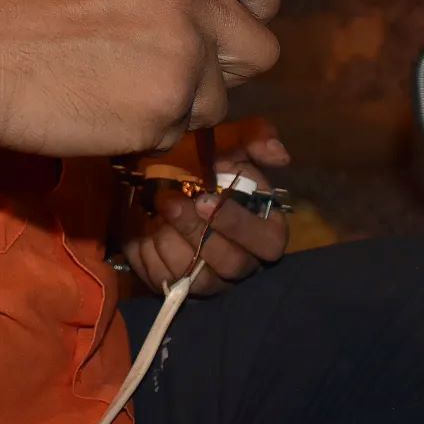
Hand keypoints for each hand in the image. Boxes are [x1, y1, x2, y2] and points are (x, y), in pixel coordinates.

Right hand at [0, 0, 281, 158]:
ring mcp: (182, 57)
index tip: (231, 18)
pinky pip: (178, 132)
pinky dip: (146, 131)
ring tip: (116, 90)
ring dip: (179, 105)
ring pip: (219, 100)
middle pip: (261, 49)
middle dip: (225, 69)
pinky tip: (99, 110)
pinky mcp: (163, 110)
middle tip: (172, 73)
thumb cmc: (15, 4)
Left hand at [121, 118, 289, 295]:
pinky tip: (144, 225)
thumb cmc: (200, 165)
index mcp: (264, 230)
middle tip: (170, 201)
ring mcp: (210, 279)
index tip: (205, 199)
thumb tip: (280, 155)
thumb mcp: (226, 144)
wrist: (153, 181)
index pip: (268, 242)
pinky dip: (150, 251)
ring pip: (197, 275)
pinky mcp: (176, 285)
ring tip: (153, 208)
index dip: (238, 224)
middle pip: (232, 262)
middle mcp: (243, 260)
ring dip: (170, 239)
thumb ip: (254, 139)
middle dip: (198, 231)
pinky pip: (165, 279)